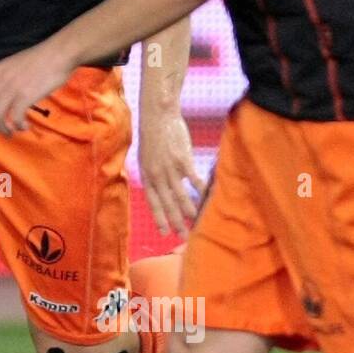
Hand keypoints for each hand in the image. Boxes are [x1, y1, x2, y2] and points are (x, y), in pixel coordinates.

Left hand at [0, 39, 73, 134]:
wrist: (59, 53)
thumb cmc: (42, 58)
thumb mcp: (16, 63)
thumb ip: (7, 76)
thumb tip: (3, 93)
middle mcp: (2, 79)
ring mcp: (13, 87)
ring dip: (3, 128)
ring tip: (11, 132)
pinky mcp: (26, 95)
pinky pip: (15, 116)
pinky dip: (17, 125)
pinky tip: (24, 126)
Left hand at [139, 106, 204, 238]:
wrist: (157, 116)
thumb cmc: (154, 135)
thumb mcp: (147, 157)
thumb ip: (154, 173)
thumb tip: (162, 186)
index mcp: (146, 175)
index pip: (152, 202)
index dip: (159, 217)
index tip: (164, 232)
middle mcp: (156, 175)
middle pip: (167, 204)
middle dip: (175, 221)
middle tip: (182, 236)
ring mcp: (170, 169)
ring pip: (180, 197)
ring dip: (188, 212)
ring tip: (195, 224)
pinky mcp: (182, 161)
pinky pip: (194, 181)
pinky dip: (201, 192)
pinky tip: (206, 201)